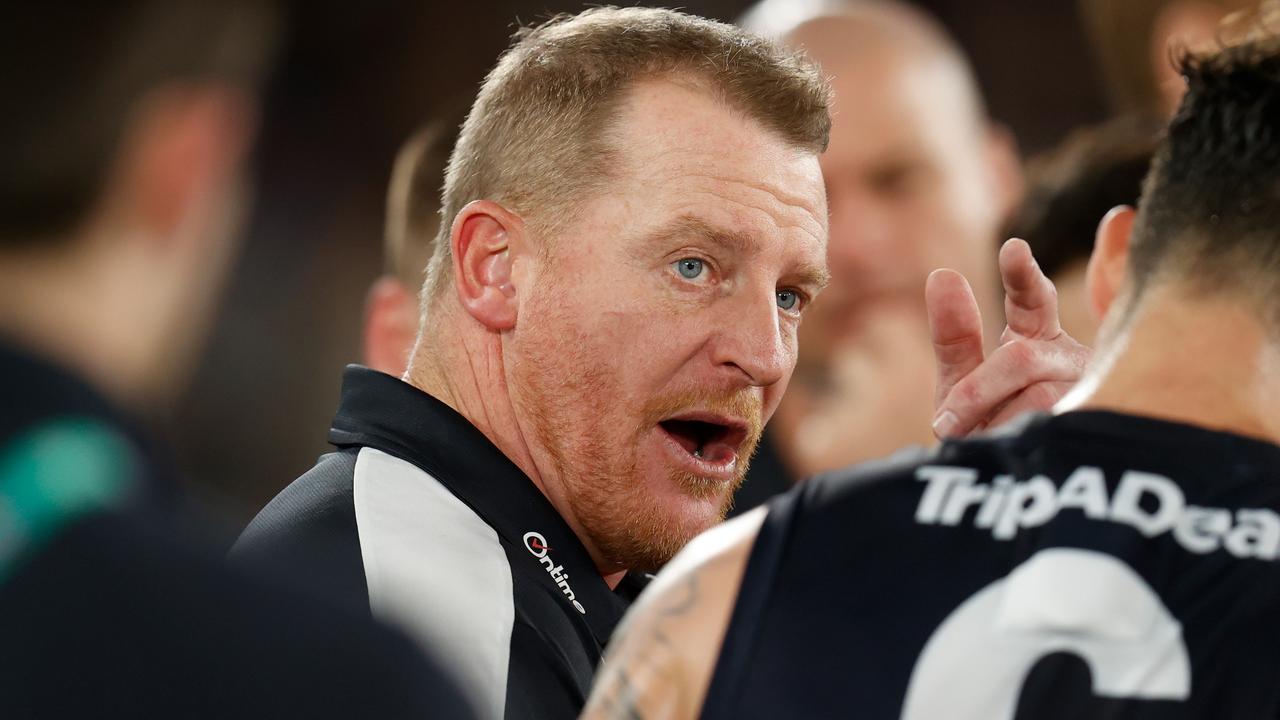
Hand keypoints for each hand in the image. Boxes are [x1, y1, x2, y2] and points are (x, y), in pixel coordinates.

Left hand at [927, 239, 1091, 438]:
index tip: (1012, 249)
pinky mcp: (1101, 430)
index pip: (1032, 299)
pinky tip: (1012, 454)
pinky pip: (1050, 430)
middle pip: (1020, 359)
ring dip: (996, 425)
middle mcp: (1071, 359)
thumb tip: (941, 275)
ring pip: (1037, 397)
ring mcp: (1092, 393)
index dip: (1022, 275)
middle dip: (976, 392)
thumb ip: (954, 335)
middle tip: (946, 424)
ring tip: (987, 447)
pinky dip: (1016, 444)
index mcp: (1038, 339)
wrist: (1009, 491)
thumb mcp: (961, 383)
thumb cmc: (987, 429)